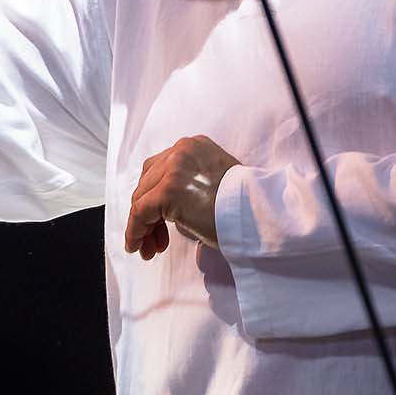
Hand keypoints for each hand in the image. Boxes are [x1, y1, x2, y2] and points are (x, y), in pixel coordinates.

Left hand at [124, 135, 239, 258]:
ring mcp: (173, 169)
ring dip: (141, 226)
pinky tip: (138, 246)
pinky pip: (140, 212)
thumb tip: (160, 206)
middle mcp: (181, 151)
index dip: (153, 198)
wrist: (259, 216)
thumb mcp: (212, 183)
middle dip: (146, 214)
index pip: (159, 170)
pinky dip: (135, 231)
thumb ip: (187, 184)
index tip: (157, 222)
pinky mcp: (168, 190)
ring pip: (141, 198)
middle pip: (147, 183)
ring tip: (148, 248)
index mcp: (193, 146)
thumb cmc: (243, 207)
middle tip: (152, 240)